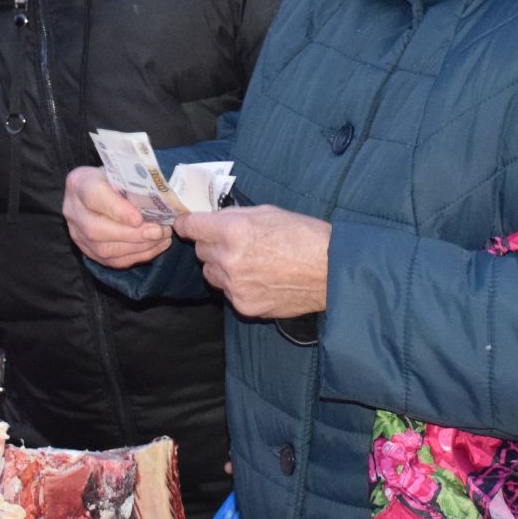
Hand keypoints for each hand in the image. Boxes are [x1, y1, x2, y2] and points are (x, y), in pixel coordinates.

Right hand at [63, 166, 172, 267]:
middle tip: (157, 232)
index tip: (139, 218)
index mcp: (80, 182)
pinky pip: (111, 261)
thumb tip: (163, 201)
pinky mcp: (87, 250)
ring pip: (104, 249)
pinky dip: (137, 256)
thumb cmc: (117, 177)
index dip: (116, 209)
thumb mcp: (124, 169)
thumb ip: (136, 181)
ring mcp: (77, 233)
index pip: (94, 196)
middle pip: (95, 229)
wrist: (104, 188)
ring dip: (138, 247)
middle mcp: (73, 210)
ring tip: (161, 238)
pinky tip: (156, 246)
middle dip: (130, 234)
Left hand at [172, 205, 329, 319]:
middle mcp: (229, 258)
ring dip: (222, 267)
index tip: (186, 225)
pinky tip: (260, 279)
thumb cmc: (305, 236)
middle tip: (234, 243)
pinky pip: (228, 292)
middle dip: (212, 245)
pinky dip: (237, 286)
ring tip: (249, 263)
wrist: (331, 271)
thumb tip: (212, 219)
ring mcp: (235, 286)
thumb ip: (235, 216)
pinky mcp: (244, 306)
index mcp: (234, 230)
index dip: (187, 224)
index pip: (191, 227)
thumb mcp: (268, 212)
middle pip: (200, 251)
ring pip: (211, 274)